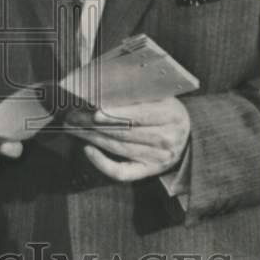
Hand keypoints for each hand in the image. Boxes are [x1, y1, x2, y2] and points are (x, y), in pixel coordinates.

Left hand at [65, 97, 190, 181]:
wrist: (186, 135)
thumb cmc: (165, 109)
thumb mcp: (159, 95)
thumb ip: (136, 91)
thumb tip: (103, 87)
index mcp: (171, 115)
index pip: (141, 115)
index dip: (117, 113)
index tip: (95, 110)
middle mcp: (167, 138)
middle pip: (125, 131)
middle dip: (95, 123)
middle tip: (73, 115)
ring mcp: (158, 158)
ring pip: (119, 148)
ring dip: (92, 137)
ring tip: (73, 126)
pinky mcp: (148, 171)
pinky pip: (121, 172)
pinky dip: (102, 163)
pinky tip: (88, 149)